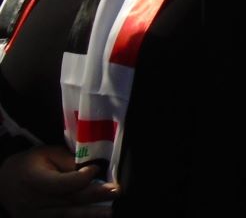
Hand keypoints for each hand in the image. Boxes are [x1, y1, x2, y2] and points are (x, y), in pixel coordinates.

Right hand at [0, 145, 115, 216]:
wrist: (5, 182)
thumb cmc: (31, 163)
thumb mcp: (47, 153)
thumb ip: (68, 161)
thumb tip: (91, 170)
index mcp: (35, 180)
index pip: (62, 183)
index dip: (82, 178)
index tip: (97, 169)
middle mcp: (34, 201)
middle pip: (69, 200)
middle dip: (94, 196)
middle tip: (115, 191)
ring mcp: (34, 216)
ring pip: (66, 215)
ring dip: (90, 213)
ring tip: (108, 212)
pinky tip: (92, 217)